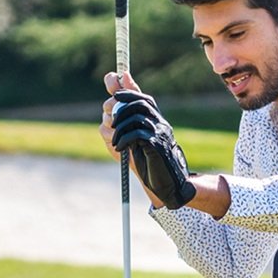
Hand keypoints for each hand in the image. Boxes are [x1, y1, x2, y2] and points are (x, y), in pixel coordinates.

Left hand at [110, 90, 196, 209]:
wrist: (168, 183)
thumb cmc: (150, 163)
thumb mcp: (137, 141)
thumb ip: (127, 126)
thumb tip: (110, 114)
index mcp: (157, 121)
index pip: (144, 99)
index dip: (129, 93)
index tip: (115, 95)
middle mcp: (161, 124)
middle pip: (140, 104)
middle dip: (121, 109)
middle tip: (110, 121)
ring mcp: (160, 133)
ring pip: (136, 117)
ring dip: (120, 128)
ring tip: (114, 140)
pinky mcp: (156, 145)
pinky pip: (136, 134)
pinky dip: (123, 139)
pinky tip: (119, 147)